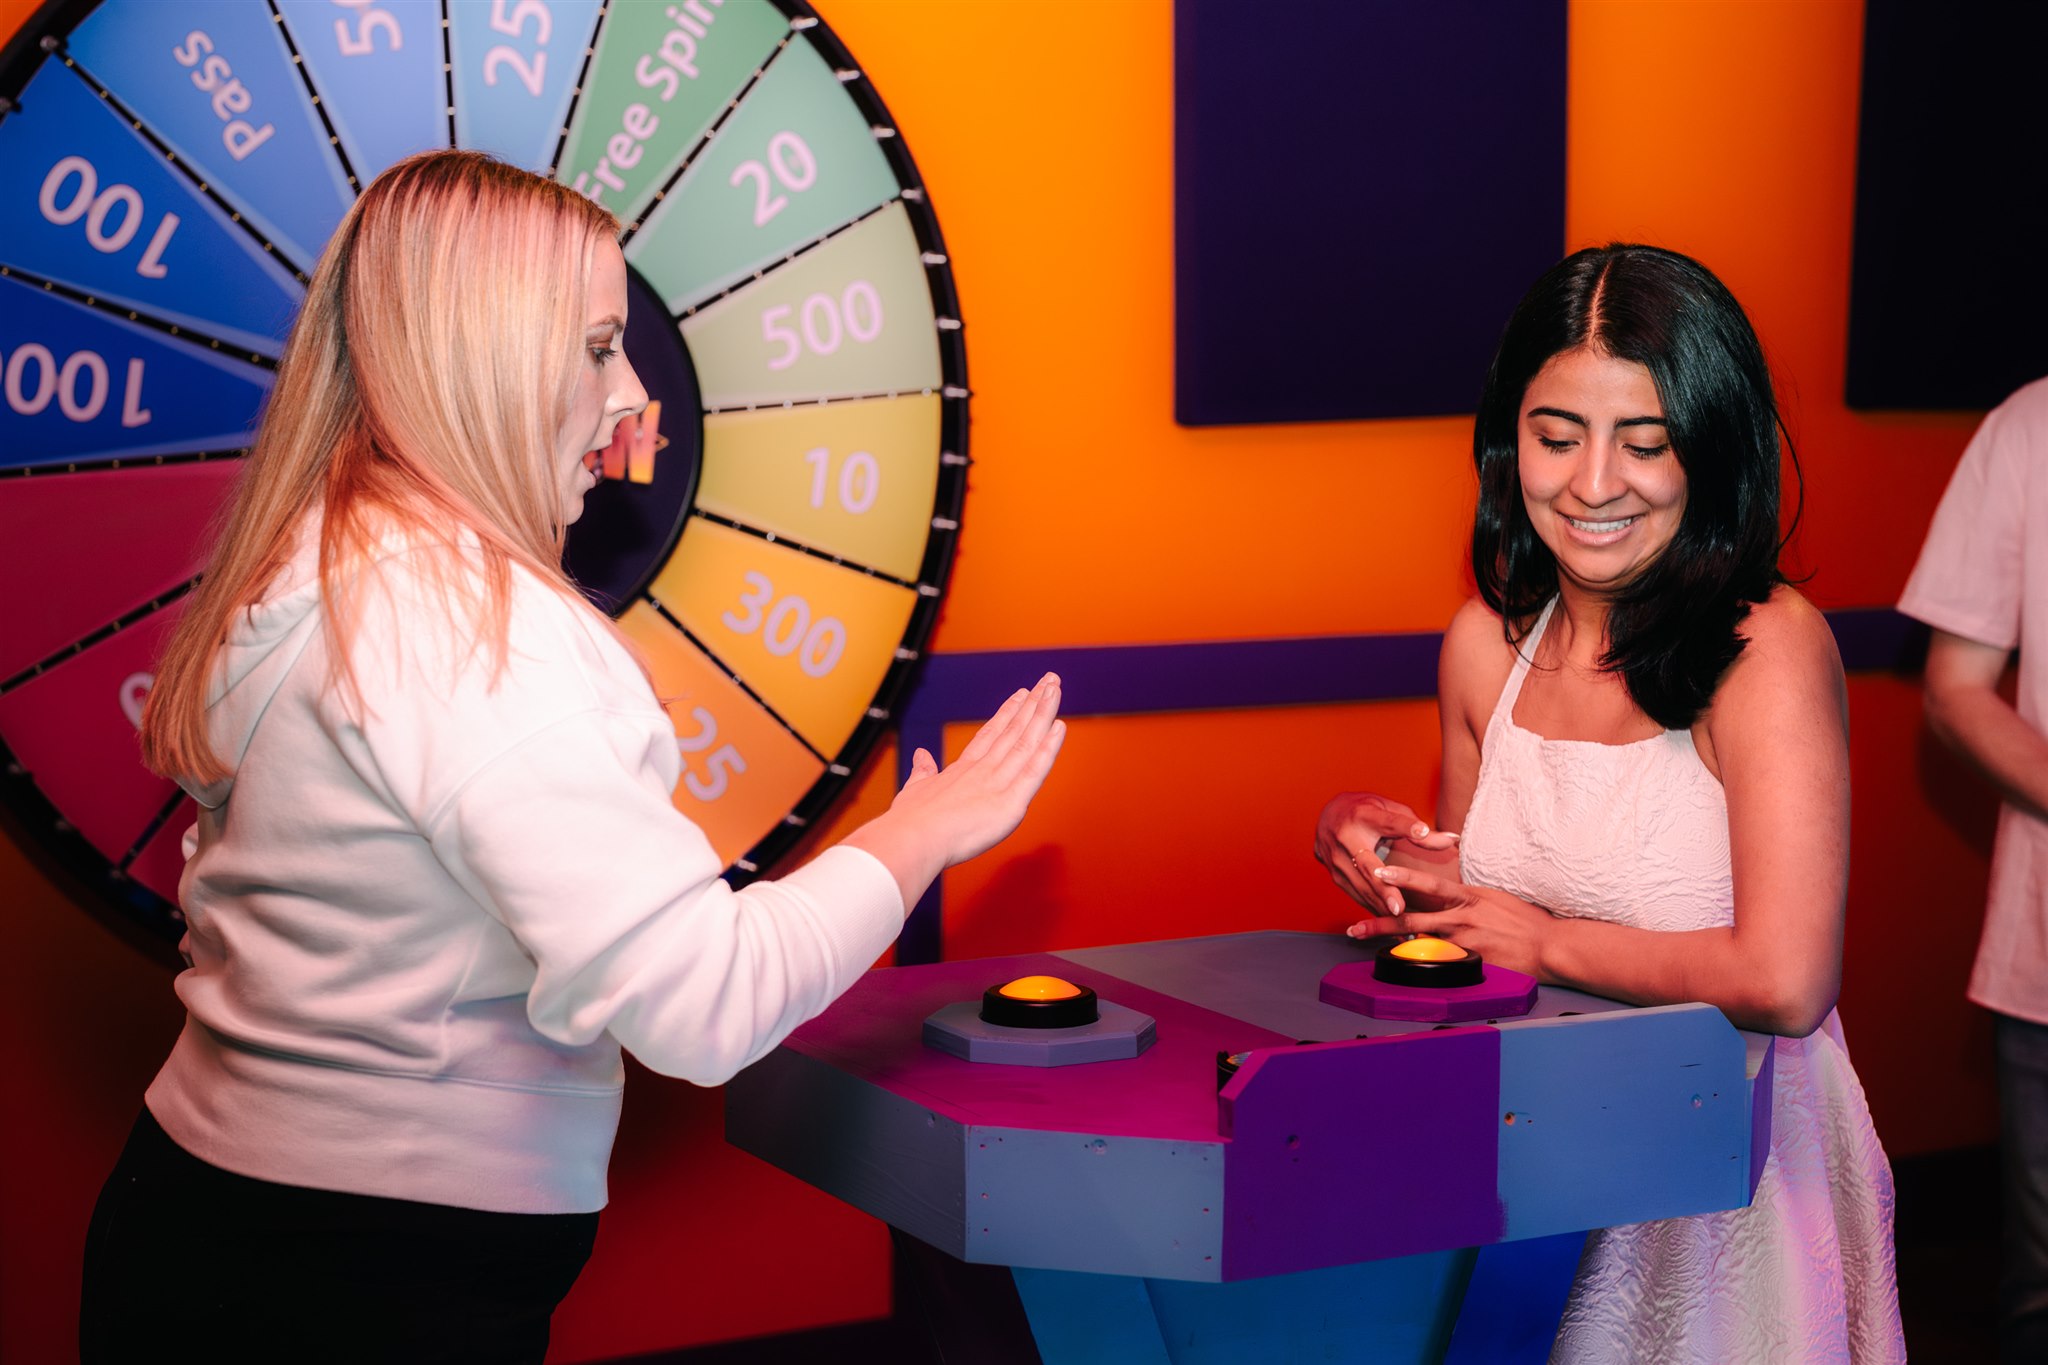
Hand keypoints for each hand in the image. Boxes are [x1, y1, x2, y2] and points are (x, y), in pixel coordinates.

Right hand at [843, 674, 1065, 907]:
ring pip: (1026, 741)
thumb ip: (923, 771)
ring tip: (1055, 687)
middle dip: (1034, 703)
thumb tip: (920, 754)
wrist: (911, 838)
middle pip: (1014, 730)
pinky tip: (1060, 727)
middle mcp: (982, 770)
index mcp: (962, 770)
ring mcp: (997, 783)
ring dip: (1043, 713)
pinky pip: (1035, 770)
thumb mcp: (915, 790)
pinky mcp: (1011, 802)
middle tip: (1050, 679)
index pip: (992, 735)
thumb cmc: (909, 822)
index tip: (1022, 693)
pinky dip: (1049, 748)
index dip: (1009, 712)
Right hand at [1313, 791, 1459, 914]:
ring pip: (1359, 886)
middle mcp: (1345, 837)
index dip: (1405, 826)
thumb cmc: (1367, 812)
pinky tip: (1387, 919)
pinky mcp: (1333, 874)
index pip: (1388, 820)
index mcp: (1364, 815)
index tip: (1421, 831)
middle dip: (1382, 888)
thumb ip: (1419, 830)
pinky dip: (1371, 907)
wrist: (1328, 816)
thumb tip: (1452, 840)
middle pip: (1367, 865)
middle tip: (1399, 908)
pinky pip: (1355, 894)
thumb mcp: (1391, 811)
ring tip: (1400, 922)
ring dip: (1379, 905)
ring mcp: (1335, 857)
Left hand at [1345, 863, 1553, 976]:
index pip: (1428, 883)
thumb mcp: (1492, 897)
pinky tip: (1414, 972)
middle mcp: (1461, 918)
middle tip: (1355, 928)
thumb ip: (1465, 896)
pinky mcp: (1472, 963)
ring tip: (1374, 955)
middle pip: (1413, 919)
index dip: (1402, 877)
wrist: (1549, 944)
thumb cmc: (1523, 920)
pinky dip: (1428, 967)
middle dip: (1380, 923)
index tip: (1378, 871)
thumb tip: (1445, 893)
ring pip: (1422, 945)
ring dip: (1397, 950)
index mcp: (1467, 897)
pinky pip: (1443, 966)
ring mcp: (1465, 942)